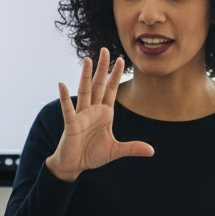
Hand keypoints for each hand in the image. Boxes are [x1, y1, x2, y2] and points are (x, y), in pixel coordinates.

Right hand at [45, 50, 153, 181]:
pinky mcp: (71, 124)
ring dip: (86, 75)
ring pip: (85, 91)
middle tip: (105, 50)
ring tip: (88, 59)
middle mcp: (93, 110)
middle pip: (99, 85)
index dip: (116, 75)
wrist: (74, 166)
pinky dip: (65, 97)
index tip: (121, 60)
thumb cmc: (92, 155)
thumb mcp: (115, 151)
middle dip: (103, 68)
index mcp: (104, 114)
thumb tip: (152, 151)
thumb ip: (132, 148)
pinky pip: (68, 109)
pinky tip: (62, 85)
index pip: (111, 90)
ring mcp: (81, 115)